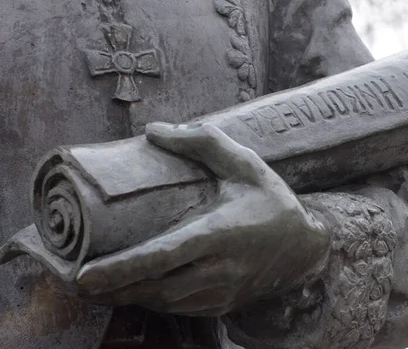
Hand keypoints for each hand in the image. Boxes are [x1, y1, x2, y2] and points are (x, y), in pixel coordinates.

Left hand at [75, 123, 329, 315]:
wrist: (304, 248)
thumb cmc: (271, 202)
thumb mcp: (245, 165)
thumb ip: (202, 143)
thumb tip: (154, 130)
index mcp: (220, 234)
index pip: (164, 256)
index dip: (123, 268)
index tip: (84, 276)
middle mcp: (218, 270)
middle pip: (154, 288)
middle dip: (110, 289)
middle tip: (73, 281)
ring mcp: (220, 293)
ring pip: (162, 302)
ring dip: (126, 296)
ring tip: (95, 286)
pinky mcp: (220, 305)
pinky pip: (177, 308)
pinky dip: (150, 301)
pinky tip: (133, 290)